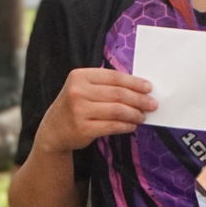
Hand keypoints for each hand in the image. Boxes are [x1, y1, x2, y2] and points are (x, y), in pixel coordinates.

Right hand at [34, 69, 155, 155]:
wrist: (53, 130)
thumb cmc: (75, 106)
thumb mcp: (83, 88)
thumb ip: (105, 85)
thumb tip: (139, 88)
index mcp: (79, 76)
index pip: (113, 77)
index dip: (134, 82)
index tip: (148, 88)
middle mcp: (77, 91)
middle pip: (117, 94)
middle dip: (139, 99)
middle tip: (152, 104)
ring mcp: (79, 110)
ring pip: (117, 110)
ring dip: (134, 113)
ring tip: (142, 116)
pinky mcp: (83, 128)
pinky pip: (112, 126)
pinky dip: (126, 126)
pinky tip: (132, 125)